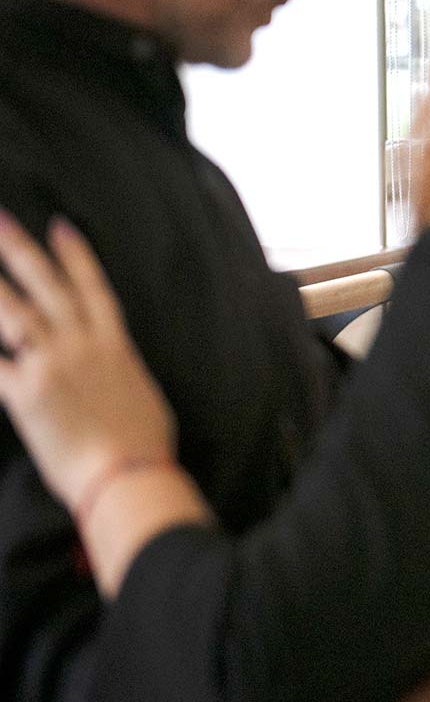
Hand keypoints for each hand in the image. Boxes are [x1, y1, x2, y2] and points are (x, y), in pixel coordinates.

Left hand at [0, 213, 175, 512]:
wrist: (128, 475)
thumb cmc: (144, 445)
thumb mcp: (142, 396)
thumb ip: (121, 374)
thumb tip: (114, 375)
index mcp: (115, 346)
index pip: (93, 288)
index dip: (76, 255)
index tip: (60, 226)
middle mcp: (82, 346)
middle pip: (46, 286)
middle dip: (19, 250)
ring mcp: (51, 366)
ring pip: (13, 313)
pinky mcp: (24, 393)